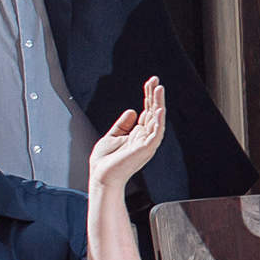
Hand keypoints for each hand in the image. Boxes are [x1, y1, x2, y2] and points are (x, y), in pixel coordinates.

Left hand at [88, 78, 167, 195]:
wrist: (101, 178)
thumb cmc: (105, 162)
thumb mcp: (112, 136)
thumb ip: (123, 124)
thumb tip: (131, 111)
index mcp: (137, 134)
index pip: (147, 111)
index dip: (148, 96)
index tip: (150, 83)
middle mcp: (144, 138)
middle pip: (153, 113)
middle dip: (155, 96)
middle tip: (156, 81)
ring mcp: (146, 144)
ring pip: (157, 121)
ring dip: (159, 104)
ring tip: (159, 89)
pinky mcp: (144, 150)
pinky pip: (155, 134)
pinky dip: (158, 122)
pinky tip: (158, 110)